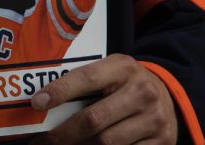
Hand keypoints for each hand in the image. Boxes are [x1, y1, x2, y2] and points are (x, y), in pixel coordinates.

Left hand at [31, 54, 176, 143]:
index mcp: (124, 67)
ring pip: (106, 142)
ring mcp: (154, 118)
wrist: (167, 95)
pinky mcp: (161, 142)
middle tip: (44, 141)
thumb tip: (44, 103)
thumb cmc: (126, 84)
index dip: (60, 91)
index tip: (37, 103)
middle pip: (93, 118)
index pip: (87, 78)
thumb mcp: (110, 72)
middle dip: (63, 133)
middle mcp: (142, 91)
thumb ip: (84, 83)